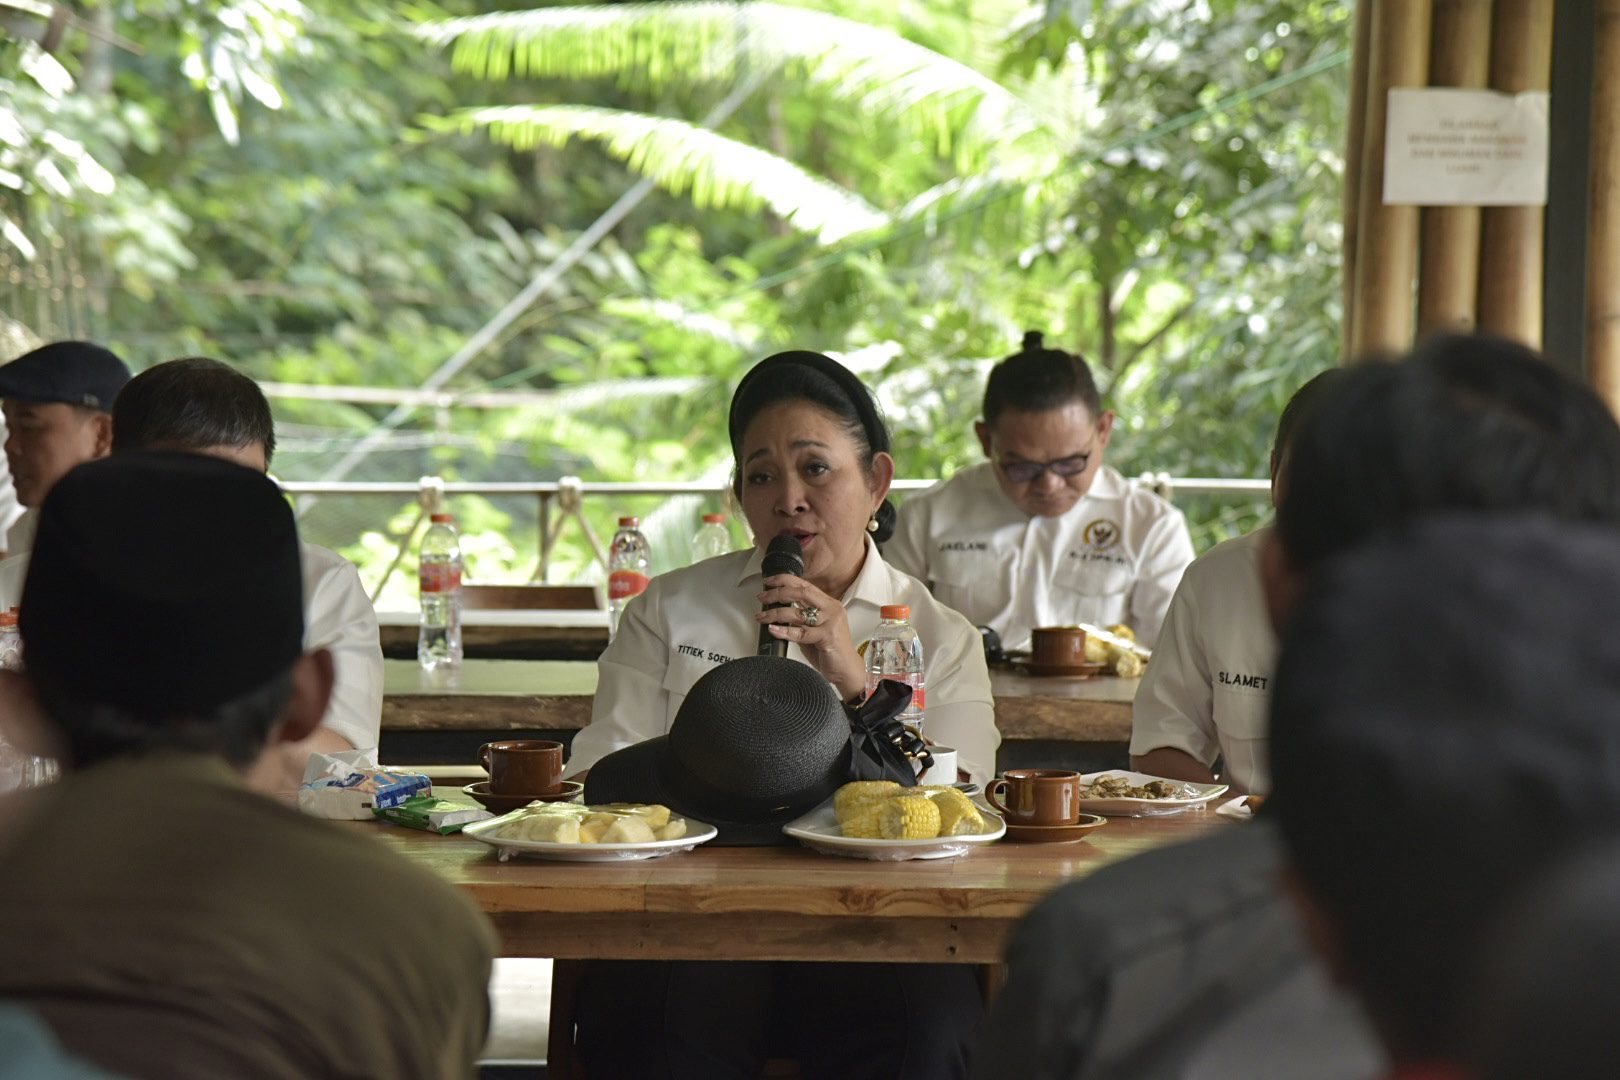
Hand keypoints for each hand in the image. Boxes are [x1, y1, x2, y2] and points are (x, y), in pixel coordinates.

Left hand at [757, 574, 865, 701]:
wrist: (846, 670)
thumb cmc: (830, 651)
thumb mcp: (813, 629)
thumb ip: (800, 619)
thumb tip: (778, 612)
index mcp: (829, 604)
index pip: (805, 585)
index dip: (784, 580)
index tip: (768, 582)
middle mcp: (831, 609)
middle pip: (801, 593)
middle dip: (777, 593)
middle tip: (762, 598)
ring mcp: (830, 622)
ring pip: (797, 612)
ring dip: (775, 613)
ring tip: (762, 617)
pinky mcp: (828, 636)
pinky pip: (801, 632)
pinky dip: (784, 630)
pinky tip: (773, 630)